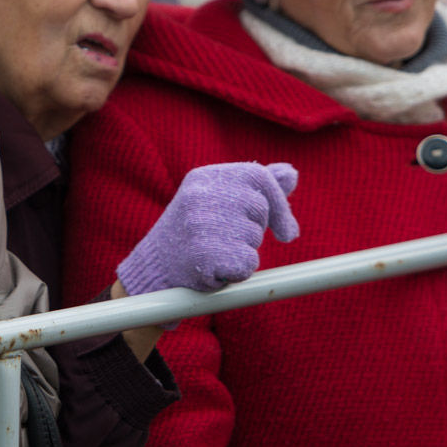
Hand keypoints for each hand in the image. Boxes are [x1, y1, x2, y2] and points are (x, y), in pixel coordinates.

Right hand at [117, 162, 298, 297]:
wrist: (156, 269)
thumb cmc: (194, 234)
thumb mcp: (218, 201)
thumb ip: (254, 187)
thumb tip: (291, 175)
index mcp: (203, 177)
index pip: (259, 176)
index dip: (280, 204)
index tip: (287, 233)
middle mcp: (199, 196)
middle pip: (260, 208)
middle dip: (256, 229)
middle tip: (231, 241)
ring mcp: (199, 225)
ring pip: (254, 237)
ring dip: (245, 251)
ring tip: (216, 253)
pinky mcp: (204, 255)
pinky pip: (247, 263)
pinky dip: (239, 272)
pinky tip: (215, 269)